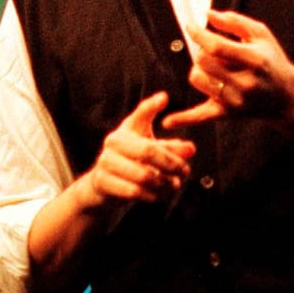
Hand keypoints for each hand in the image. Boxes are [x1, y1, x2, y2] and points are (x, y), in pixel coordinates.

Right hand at [85, 91, 195, 209]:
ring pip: (143, 175)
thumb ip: (171, 148)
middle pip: (148, 151)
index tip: (165, 98)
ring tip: (174, 185)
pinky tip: (160, 195)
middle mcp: (113, 142)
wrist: (102, 185)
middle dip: (171, 163)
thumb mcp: (150, 149)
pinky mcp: (102, 182)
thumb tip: (191, 149)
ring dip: (163, 183)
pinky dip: (151, 195)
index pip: (140, 114)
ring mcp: (105, 162)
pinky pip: (133, 191)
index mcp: (126, 129)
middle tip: (185, 171)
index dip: (152, 106)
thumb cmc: (131, 161)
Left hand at [166, 11, 293, 127]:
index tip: (191, 26)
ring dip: (199, 70)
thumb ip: (235, 22)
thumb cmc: (272, 61)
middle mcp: (244, 83)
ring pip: (198, 80)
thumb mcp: (261, 35)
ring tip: (213, 68)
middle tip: (212, 50)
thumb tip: (208, 15)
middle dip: (202, 51)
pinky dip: (183, 118)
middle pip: (203, 62)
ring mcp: (235, 100)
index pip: (217, 47)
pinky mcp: (228, 114)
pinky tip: (167, 121)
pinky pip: (200, 116)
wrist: (286, 96)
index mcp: (254, 60)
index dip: (199, 35)